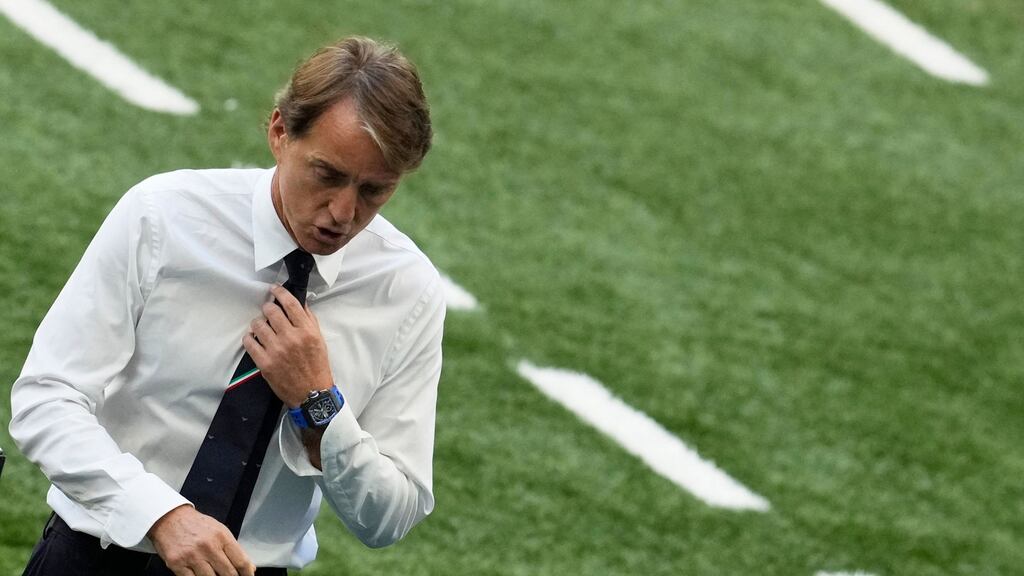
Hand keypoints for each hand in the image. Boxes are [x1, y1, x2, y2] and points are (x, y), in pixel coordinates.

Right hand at [149, 505, 255, 575]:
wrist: (169, 518)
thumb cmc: (196, 525)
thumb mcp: (219, 530)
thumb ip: (233, 548)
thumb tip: (248, 567)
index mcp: (222, 536)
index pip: (241, 561)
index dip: (247, 573)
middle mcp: (208, 546)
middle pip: (228, 573)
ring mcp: (192, 556)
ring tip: (215, 575)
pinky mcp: (177, 564)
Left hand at [243, 284, 333, 407]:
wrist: (311, 394)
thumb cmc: (317, 366)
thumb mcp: (319, 340)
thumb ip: (309, 320)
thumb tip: (299, 303)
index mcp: (307, 331)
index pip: (290, 304)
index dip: (280, 293)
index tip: (274, 289)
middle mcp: (291, 338)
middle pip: (271, 311)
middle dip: (267, 308)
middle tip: (268, 310)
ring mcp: (276, 350)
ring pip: (258, 325)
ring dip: (258, 323)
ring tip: (261, 326)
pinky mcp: (265, 363)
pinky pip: (249, 343)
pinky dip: (249, 338)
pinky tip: (253, 338)